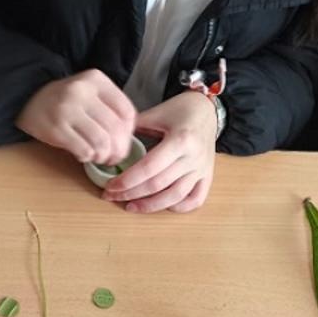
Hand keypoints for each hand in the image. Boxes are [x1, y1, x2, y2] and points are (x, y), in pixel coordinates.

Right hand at [16, 69, 136, 164]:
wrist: (27, 98)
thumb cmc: (65, 100)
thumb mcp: (90, 91)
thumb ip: (110, 107)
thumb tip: (128, 138)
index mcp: (96, 79)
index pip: (127, 111)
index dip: (129, 132)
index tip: (122, 141)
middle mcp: (82, 91)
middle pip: (115, 129)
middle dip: (119, 150)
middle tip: (114, 157)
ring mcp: (67, 109)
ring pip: (101, 142)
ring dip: (104, 156)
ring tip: (99, 157)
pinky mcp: (55, 128)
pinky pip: (84, 150)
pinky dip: (88, 157)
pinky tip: (84, 155)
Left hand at [103, 91, 216, 212]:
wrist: (207, 109)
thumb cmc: (180, 110)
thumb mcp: (155, 113)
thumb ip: (133, 128)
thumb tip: (111, 146)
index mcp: (181, 139)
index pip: (148, 167)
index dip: (126, 181)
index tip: (110, 186)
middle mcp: (193, 157)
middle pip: (158, 184)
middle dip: (131, 194)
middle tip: (112, 196)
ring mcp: (202, 169)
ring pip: (175, 196)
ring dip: (150, 206)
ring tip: (131, 207)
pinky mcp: (207, 175)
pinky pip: (196, 199)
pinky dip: (179, 207)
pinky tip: (162, 206)